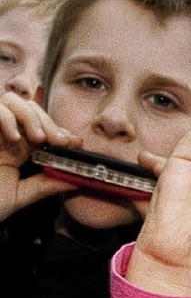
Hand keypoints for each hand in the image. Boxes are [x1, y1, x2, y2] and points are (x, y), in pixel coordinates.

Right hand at [0, 92, 79, 221]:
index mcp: (17, 148)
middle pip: (31, 109)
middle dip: (50, 123)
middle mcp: (4, 134)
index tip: (75, 142)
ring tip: (37, 138)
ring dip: (30, 116)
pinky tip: (13, 137)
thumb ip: (46, 185)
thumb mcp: (20, 196)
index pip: (43, 127)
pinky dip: (6, 117)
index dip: (61, 131)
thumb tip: (77, 180)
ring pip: (13, 101)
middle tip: (60, 141)